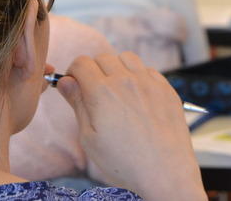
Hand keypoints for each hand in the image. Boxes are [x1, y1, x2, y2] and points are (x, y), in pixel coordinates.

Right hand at [57, 53, 205, 200]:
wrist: (165, 172)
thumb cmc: (124, 161)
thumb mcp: (90, 138)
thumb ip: (77, 104)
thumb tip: (65, 82)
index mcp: (102, 91)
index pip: (81, 63)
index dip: (73, 72)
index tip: (75, 85)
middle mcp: (125, 80)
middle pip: (102, 58)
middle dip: (93, 70)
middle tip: (95, 91)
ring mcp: (148, 82)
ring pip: (126, 58)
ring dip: (117, 68)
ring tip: (117, 90)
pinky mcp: (166, 88)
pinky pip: (148, 70)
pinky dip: (139, 76)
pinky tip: (137, 96)